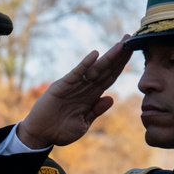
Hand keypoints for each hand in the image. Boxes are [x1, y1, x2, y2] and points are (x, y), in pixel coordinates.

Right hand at [18, 38, 133, 149]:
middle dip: (119, 55)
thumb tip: (111, 98)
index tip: (133, 52)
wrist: (40, 135)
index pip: (110, 77)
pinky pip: (76, 74)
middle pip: (106, 69)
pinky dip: (85, 65)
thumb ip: (95, 112)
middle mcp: (84, 88)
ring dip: (108, 57)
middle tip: (131, 38)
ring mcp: (73, 85)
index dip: (121, 65)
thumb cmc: (60, 131)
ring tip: (121, 44)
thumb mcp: (82, 124)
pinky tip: (95, 55)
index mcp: (92, 96)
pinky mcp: (61, 86)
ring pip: (95, 69)